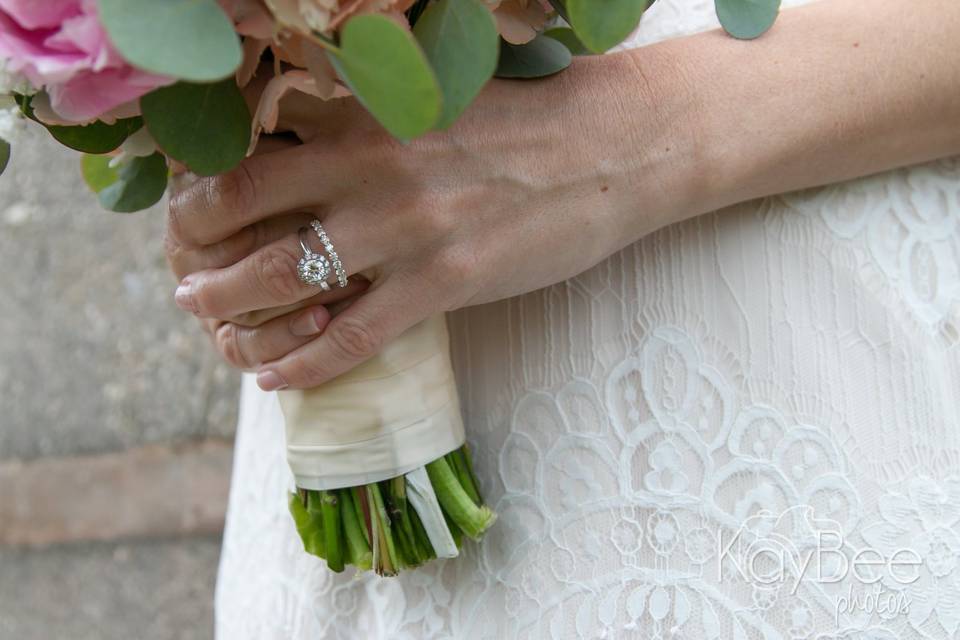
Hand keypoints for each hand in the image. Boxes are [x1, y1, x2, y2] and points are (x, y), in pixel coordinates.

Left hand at [166, 53, 698, 390]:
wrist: (618, 145)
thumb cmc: (531, 119)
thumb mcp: (436, 98)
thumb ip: (369, 123)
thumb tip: (312, 155)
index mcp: (365, 111)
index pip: (250, 149)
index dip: (204, 189)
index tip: (193, 216)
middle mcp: (369, 165)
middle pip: (243, 208)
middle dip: (198, 248)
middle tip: (184, 275)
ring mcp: (405, 228)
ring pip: (281, 278)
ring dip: (231, 309)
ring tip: (211, 325)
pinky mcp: (445, 283)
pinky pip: (351, 336)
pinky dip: (303, 364)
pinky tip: (277, 381)